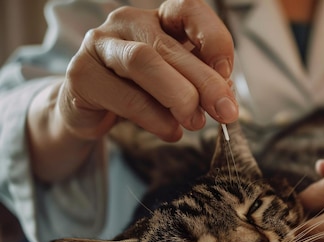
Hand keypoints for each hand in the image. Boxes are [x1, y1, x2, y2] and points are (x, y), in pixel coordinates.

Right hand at [58, 0, 236, 141]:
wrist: (91, 112)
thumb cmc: (142, 92)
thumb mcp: (178, 84)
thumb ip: (201, 84)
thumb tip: (225, 97)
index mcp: (158, 19)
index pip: (189, 10)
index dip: (213, 38)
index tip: (227, 73)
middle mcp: (127, 22)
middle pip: (169, 46)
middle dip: (205, 83)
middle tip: (225, 112)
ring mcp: (99, 44)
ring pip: (143, 63)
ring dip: (177, 97)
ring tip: (194, 122)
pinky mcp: (81, 74)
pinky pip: (124, 96)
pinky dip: (154, 118)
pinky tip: (170, 131)